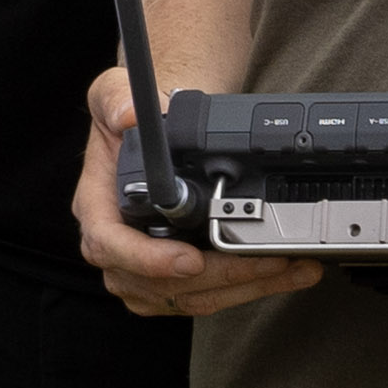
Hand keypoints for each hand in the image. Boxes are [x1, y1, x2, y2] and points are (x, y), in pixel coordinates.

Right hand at [70, 66, 320, 319]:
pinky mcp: (173, 278)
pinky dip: (247, 287)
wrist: (161, 127)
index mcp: (97, 205)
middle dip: (219, 277)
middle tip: (265, 262)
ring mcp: (143, 267)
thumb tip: (128, 115)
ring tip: (290, 268)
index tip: (188, 259)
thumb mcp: (113, 91)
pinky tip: (282, 272)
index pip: (109, 244)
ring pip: (190, 296)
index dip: (147, 260)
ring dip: (244, 287)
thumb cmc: (135, 115)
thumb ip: (116, 98)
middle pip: (157, 283)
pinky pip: (207, 295)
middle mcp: (117, 244)